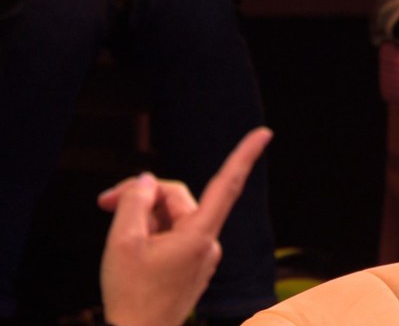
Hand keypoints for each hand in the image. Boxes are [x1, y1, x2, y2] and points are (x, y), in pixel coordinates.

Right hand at [97, 127, 272, 325]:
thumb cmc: (130, 294)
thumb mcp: (122, 241)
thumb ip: (133, 202)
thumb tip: (146, 181)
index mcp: (199, 235)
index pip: (228, 185)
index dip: (245, 155)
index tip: (265, 133)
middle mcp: (208, 242)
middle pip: (177, 197)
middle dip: (142, 195)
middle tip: (104, 202)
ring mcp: (202, 254)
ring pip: (171, 216)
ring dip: (143, 218)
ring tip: (119, 239)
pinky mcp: (193, 264)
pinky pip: (172, 234)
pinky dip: (151, 233)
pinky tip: (132, 251)